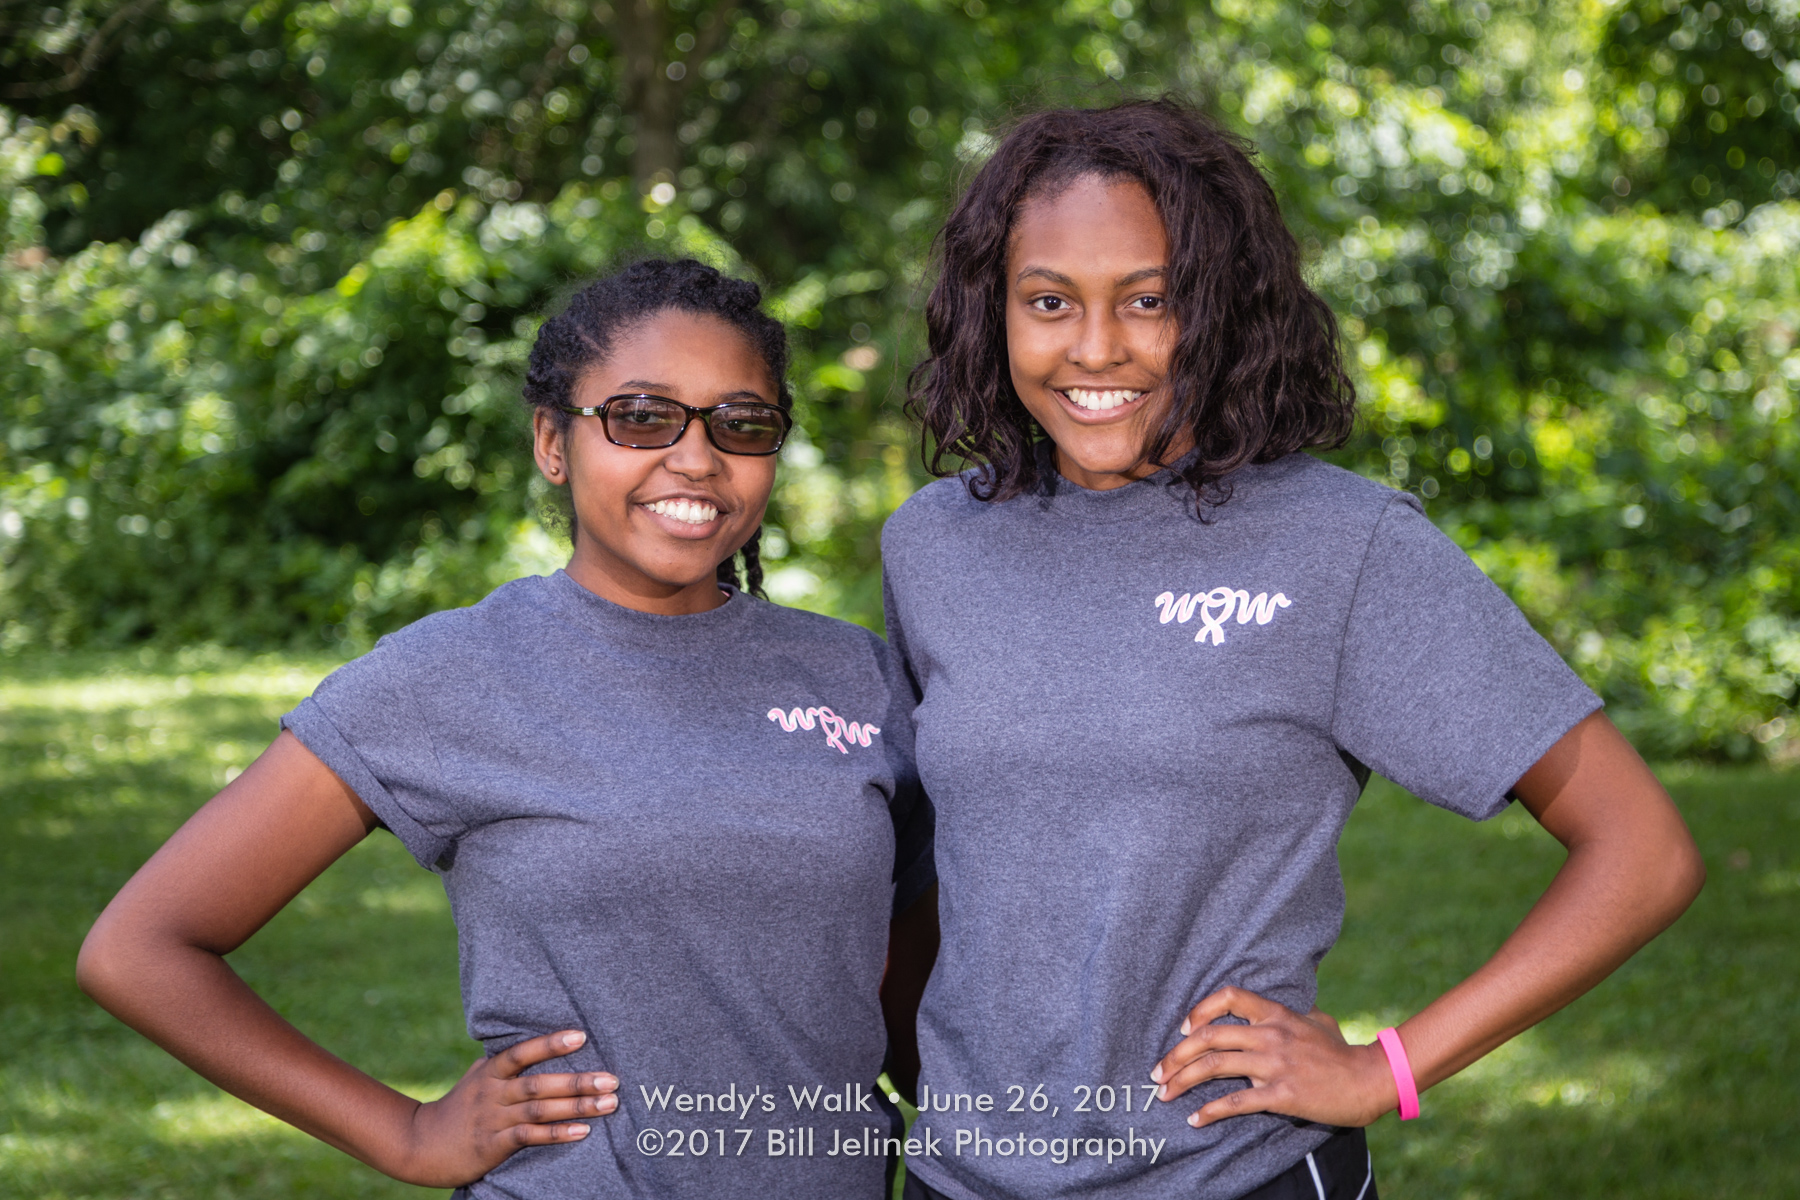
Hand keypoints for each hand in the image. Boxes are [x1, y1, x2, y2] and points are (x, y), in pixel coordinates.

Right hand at [396, 1030, 617, 1186]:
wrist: (420, 1146)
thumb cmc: (457, 1108)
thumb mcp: (475, 1078)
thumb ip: (501, 1063)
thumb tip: (529, 1040)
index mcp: (489, 1072)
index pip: (521, 1053)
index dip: (550, 1043)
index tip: (582, 1036)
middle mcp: (492, 1093)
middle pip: (539, 1084)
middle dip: (578, 1080)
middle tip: (612, 1079)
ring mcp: (493, 1120)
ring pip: (539, 1111)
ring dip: (576, 1106)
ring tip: (609, 1103)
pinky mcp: (493, 1146)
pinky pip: (529, 1138)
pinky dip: (557, 1134)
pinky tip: (583, 1131)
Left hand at [1150, 988, 1396, 1128]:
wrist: (1368, 1079)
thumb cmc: (1342, 1051)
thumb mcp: (1317, 1019)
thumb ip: (1292, 1013)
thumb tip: (1278, 1013)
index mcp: (1275, 1013)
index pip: (1228, 996)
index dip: (1200, 1009)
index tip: (1184, 1028)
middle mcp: (1269, 1035)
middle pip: (1208, 1036)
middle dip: (1176, 1055)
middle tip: (1157, 1071)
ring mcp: (1274, 1064)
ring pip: (1214, 1066)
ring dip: (1182, 1080)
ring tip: (1164, 1093)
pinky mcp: (1280, 1094)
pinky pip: (1236, 1102)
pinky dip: (1210, 1111)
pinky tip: (1195, 1119)